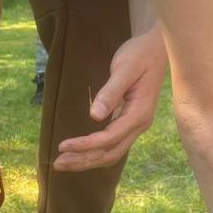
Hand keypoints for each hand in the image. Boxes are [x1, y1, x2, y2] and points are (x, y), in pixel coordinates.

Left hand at [54, 28, 166, 170]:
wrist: (155, 49)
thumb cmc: (139, 55)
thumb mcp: (124, 69)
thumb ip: (110, 92)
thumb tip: (94, 116)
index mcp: (139, 113)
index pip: (110, 137)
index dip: (86, 145)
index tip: (62, 146)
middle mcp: (140, 123)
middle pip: (111, 152)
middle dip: (84, 160)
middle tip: (57, 163)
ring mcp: (137, 124)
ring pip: (113, 152)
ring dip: (89, 160)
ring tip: (64, 162)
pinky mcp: (131, 121)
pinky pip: (114, 144)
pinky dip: (96, 152)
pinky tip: (82, 153)